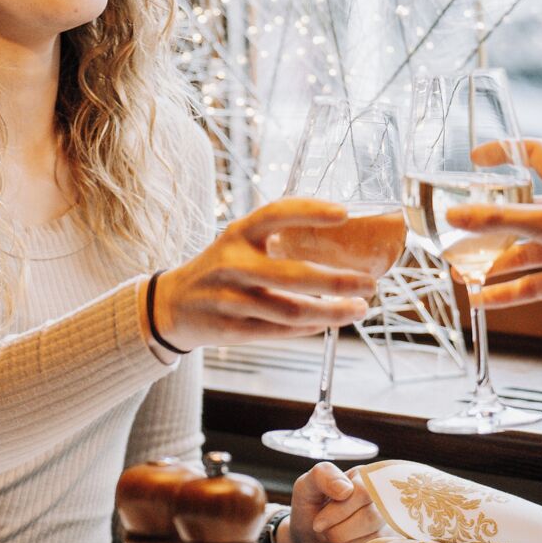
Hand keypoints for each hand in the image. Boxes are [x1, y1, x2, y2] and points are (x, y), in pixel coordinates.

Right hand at [151, 200, 370, 351]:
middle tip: (369, 282)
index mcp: (237, 234)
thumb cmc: (219, 269)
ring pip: (292, 311)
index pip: (274, 214)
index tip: (344, 213)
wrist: (172, 305)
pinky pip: (279, 331)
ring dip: (332, 312)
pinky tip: (327, 322)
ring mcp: (229, 299)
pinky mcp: (230, 330)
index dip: (310, 211)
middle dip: (338, 281)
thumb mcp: (239, 243)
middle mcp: (231, 264)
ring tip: (359, 308)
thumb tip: (341, 241)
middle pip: (293, 275)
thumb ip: (277, 240)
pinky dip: (309, 328)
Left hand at [285, 463, 386, 542]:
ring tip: (334, 537)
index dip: (339, 511)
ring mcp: (389, 520)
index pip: (364, 492)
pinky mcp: (389, 541)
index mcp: (363, 476)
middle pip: (371, 516)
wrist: (309, 540)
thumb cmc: (310, 510)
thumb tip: (346, 489)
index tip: (318, 523)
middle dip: (339, 530)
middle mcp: (382, 496)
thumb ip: (323, 476)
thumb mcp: (306, 487)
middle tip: (324, 531)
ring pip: (374, 537)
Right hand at [445, 137, 541, 323]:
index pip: (535, 156)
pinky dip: (506, 292)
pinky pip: (529, 284)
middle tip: (456, 231)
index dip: (507, 152)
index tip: (476, 160)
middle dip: (486, 224)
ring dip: (491, 262)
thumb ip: (498, 220)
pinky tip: (480, 300)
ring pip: (520, 252)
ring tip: (460, 271)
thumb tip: (453, 215)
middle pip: (517, 213)